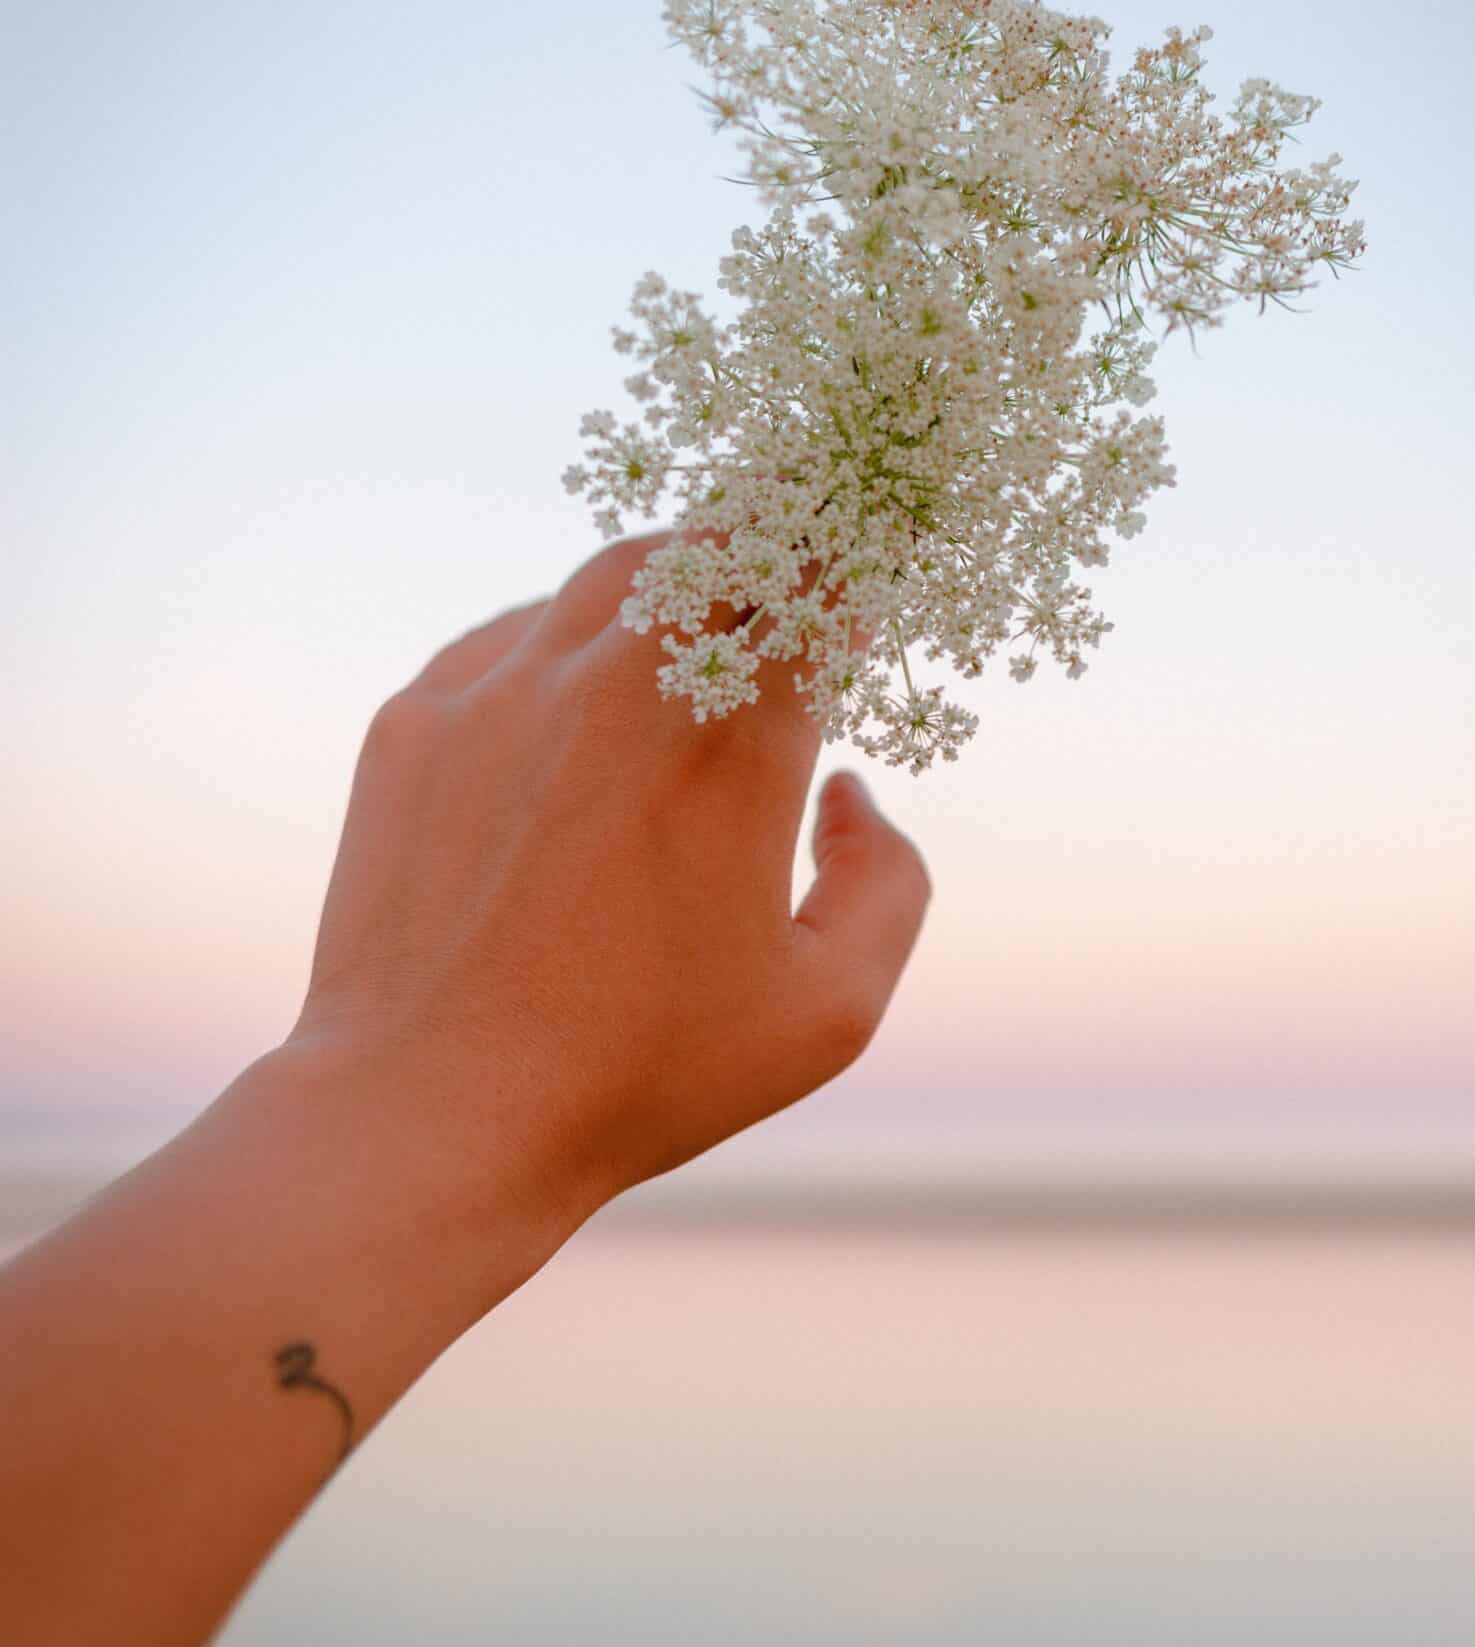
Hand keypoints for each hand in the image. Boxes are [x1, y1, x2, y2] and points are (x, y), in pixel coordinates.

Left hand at [284, 533, 931, 1248]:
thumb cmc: (641, 1073)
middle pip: (719, 540)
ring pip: (613, 574)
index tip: (866, 585)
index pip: (820, 587)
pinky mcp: (417, 718)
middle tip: (798, 561)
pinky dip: (568, 643)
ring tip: (701, 618)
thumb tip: (848, 791)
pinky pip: (513, 633)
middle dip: (776, 538)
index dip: (858, 568)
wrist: (433, 1109)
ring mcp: (504, 691)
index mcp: (733, 745)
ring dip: (676, 582)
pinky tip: (583, 699)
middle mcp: (619, 687)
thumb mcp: (828, 1012)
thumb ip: (886, 882)